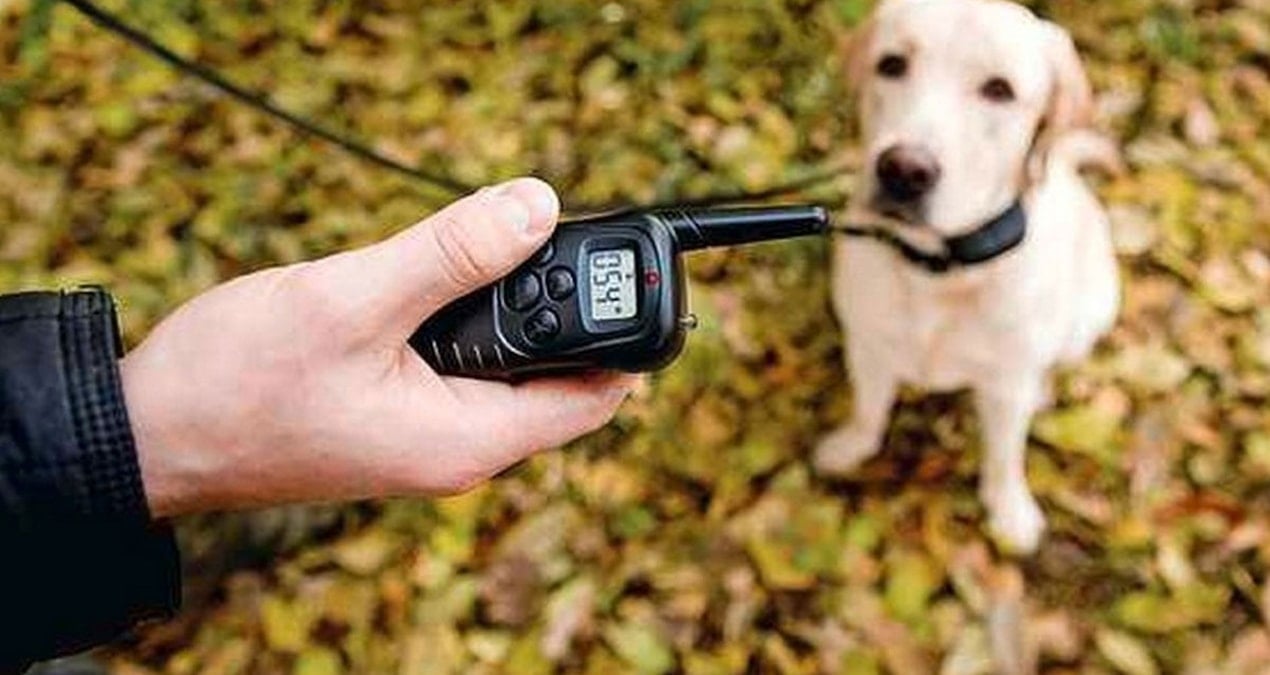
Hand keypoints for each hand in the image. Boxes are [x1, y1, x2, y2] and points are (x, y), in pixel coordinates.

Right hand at [121, 178, 635, 516]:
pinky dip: (460, 318)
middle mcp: (459, 449)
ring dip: (502, 306)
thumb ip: (450, 254)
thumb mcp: (352, 301)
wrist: (150, 431)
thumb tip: (538, 206)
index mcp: (468, 439)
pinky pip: (461, 366)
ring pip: (508, 366)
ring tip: (464, 253)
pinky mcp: (398, 418)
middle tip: (523, 236)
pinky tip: (422, 284)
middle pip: (560, 377)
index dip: (624, 330)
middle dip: (555, 304)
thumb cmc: (237, 382)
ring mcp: (428, 437)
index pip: (597, 395)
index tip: (616, 263)